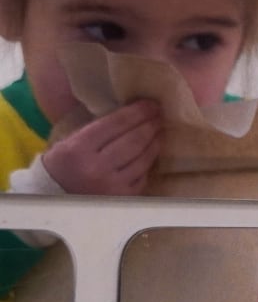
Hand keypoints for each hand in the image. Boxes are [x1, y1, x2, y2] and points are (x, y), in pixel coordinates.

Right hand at [42, 100, 161, 194]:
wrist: (54, 198)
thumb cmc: (62, 165)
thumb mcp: (70, 142)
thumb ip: (97, 130)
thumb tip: (130, 113)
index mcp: (78, 149)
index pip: (115, 124)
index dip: (137, 112)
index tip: (151, 103)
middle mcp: (96, 168)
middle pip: (133, 140)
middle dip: (150, 124)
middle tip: (160, 114)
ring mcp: (112, 185)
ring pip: (143, 158)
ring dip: (155, 141)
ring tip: (159, 130)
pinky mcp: (123, 197)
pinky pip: (143, 175)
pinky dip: (149, 161)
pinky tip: (152, 151)